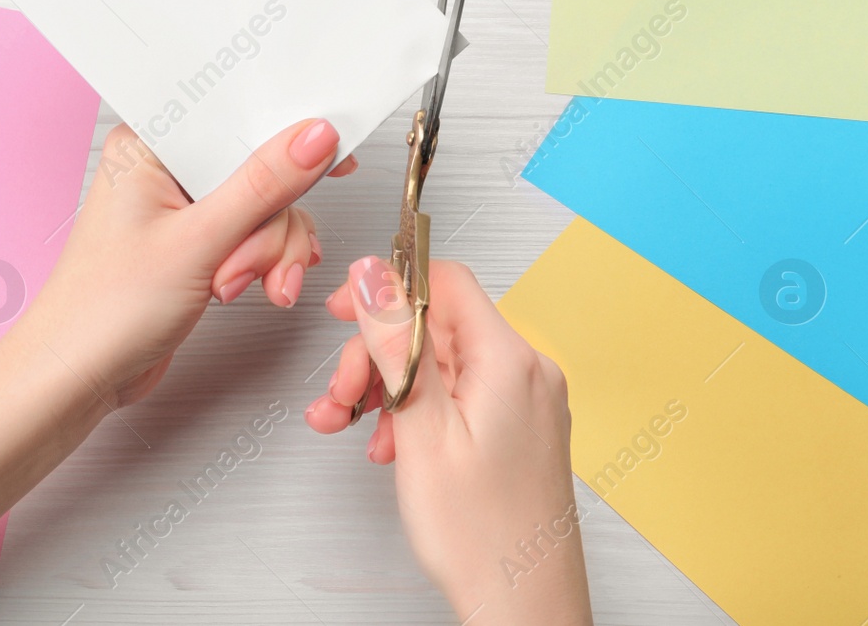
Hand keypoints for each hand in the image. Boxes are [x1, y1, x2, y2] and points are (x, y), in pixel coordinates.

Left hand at [9, 120, 355, 407]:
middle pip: (258, 167)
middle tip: (252, 262)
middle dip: (270, 223)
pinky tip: (254, 287)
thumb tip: (314, 138)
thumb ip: (263, 186)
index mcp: (150, 144)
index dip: (286, 132)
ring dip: (267, 252)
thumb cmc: (103, 310)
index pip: (234, 114)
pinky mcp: (195, 242)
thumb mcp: (198, 242)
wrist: (77, 377)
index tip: (333, 154)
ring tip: (240, 287)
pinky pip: (251, 234)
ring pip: (262, 207)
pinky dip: (261, 262)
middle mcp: (164, 168)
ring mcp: (181, 207)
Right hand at [306, 257, 590, 624]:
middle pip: (435, 326)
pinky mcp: (517, 428)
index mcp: (510, 361)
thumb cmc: (482, 537)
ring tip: (350, 426)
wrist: (524, 609)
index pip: (445, 281)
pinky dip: (415, 411)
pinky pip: (456, 395)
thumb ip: (396, 343)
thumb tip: (374, 276)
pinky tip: (388, 444)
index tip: (343, 311)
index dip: (386, 288)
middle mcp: (526, 372)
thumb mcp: (420, 429)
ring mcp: (525, 402)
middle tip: (341, 394)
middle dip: (376, 354)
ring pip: (439, 364)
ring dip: (386, 387)